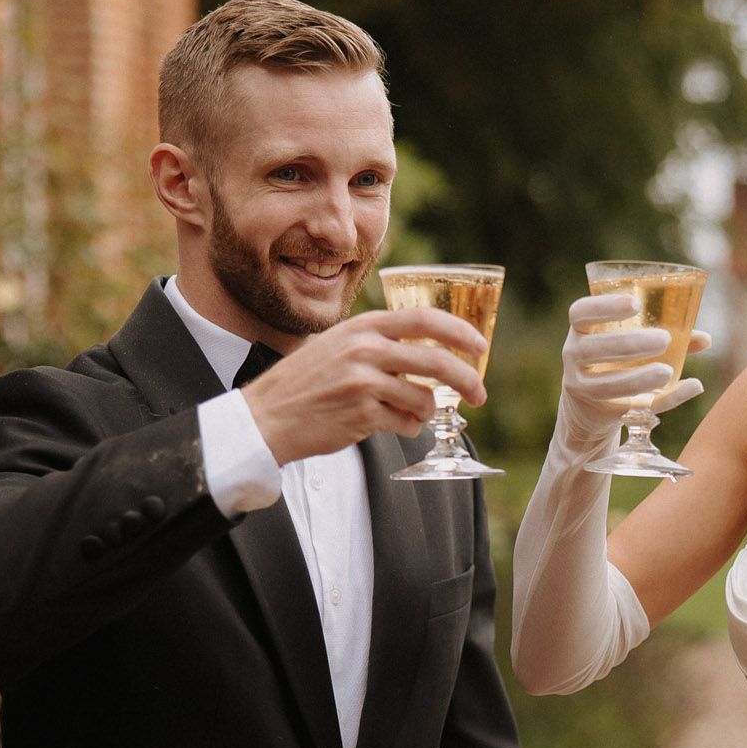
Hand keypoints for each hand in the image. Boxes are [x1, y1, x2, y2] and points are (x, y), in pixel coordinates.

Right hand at [241, 308, 488, 464]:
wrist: (266, 416)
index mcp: (362, 327)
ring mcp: (363, 382)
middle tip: (480, 395)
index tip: (480, 346)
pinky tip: (387, 425)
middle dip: (468, 380)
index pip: (424, 319)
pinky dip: (406, 428)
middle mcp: (365, 350)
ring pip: (424, 400)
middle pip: (437, 362)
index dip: (459, 331)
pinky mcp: (362, 415)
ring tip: (405, 413)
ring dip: (424, 411)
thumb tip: (428, 352)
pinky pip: (407, 425)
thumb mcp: (338, 345)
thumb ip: (377, 343)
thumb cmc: (304, 384)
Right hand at [561, 293, 708, 440]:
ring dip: (638, 378)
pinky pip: (630, 408)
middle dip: (628, 343)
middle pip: (592, 348)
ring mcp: (582, 386)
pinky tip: (689, 387)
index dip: (605, 307)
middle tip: (664, 339)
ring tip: (668, 371)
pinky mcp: (600, 412)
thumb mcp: (630, 342)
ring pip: (605, 384)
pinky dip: (664, 399)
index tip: (636, 304)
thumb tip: (706, 339)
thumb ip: (665, 336)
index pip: (580, 312)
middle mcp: (574, 355)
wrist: (591, 406)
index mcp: (581, 329)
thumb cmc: (616, 361)